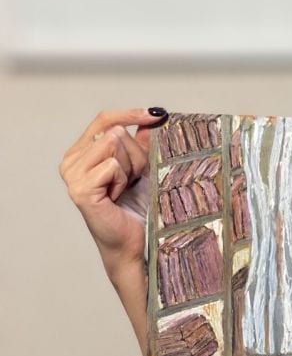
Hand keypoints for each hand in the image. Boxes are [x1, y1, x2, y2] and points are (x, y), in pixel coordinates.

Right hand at [59, 109, 165, 269]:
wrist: (132, 241)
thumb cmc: (136, 208)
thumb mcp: (142, 168)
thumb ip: (142, 142)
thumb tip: (152, 117)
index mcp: (81, 152)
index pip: (104, 119)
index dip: (130, 114)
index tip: (156, 114)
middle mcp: (71, 161)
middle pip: (114, 132)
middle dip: (135, 154)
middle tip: (133, 179)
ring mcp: (72, 175)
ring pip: (113, 144)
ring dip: (130, 167)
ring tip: (125, 188)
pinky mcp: (80, 188)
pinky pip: (112, 165)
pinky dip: (123, 180)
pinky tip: (118, 196)